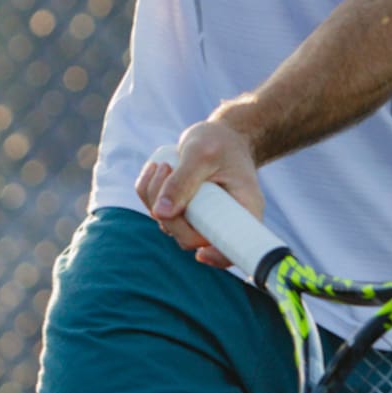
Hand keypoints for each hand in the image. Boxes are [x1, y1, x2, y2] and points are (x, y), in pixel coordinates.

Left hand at [135, 119, 264, 268]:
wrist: (220, 135)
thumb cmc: (219, 142)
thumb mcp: (202, 153)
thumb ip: (183, 181)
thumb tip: (161, 214)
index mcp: (243, 209)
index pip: (235, 247)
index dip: (218, 257)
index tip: (201, 253)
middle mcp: (222, 220)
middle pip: (190, 238)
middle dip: (170, 211)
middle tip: (167, 170)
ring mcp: (200, 219)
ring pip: (169, 225)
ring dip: (155, 196)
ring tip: (165, 164)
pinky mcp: (182, 211)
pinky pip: (157, 212)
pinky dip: (149, 191)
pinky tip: (156, 168)